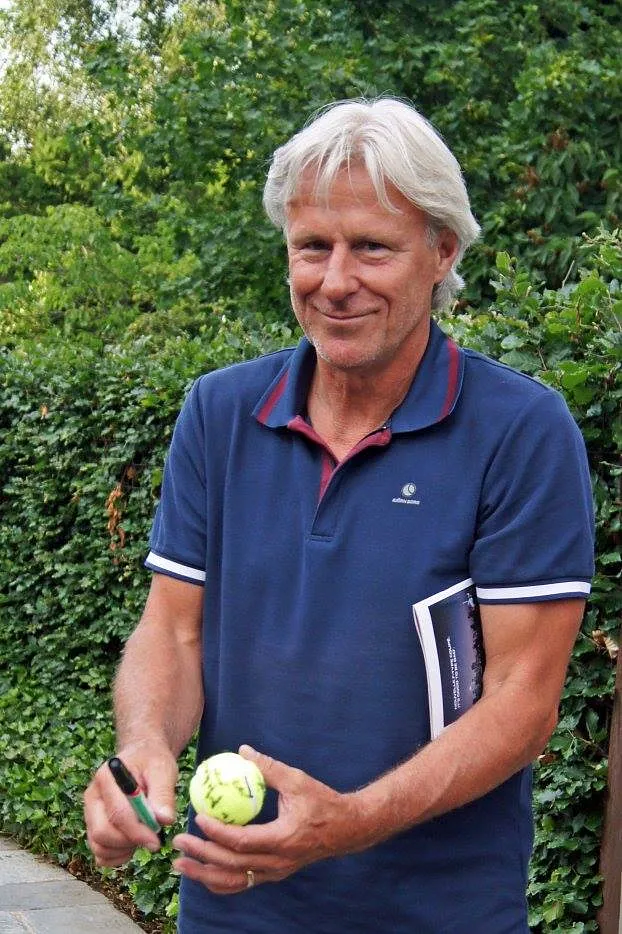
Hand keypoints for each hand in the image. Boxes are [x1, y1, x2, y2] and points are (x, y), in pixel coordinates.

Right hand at [84, 741, 177, 865]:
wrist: (143, 757)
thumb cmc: (153, 761)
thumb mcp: (163, 769)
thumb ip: (164, 794)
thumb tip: (164, 820)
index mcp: (107, 777)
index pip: (118, 813)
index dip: (137, 832)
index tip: (156, 842)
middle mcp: (93, 796)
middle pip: (101, 833)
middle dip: (129, 842)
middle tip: (153, 839)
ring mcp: (90, 813)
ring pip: (99, 846)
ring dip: (123, 850)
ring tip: (144, 836)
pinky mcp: (94, 826)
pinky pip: (99, 853)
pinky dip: (116, 856)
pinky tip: (133, 844)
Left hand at [172, 745, 359, 893]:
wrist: (347, 828)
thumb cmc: (322, 802)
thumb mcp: (297, 780)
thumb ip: (268, 768)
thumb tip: (242, 751)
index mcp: (282, 839)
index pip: (241, 842)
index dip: (217, 832)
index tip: (198, 817)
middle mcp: (277, 862)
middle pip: (232, 866)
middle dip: (202, 855)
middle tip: (179, 840)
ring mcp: (275, 871)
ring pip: (235, 881)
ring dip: (205, 874)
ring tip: (181, 864)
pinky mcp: (274, 873)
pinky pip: (243, 883)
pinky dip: (220, 881)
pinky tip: (203, 872)